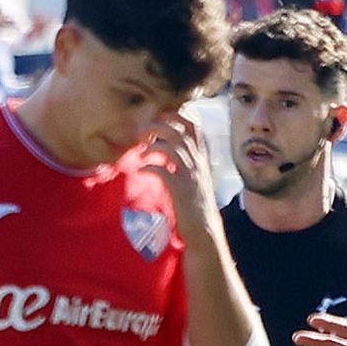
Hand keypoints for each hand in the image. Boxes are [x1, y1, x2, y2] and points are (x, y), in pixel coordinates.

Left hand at [142, 113, 218, 241]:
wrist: (205, 231)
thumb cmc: (196, 204)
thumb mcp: (195, 176)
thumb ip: (185, 160)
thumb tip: (166, 147)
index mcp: (201, 156)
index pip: (193, 124)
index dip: (175, 115)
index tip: (157, 118)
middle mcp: (198, 162)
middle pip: (179, 130)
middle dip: (158, 125)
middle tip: (142, 134)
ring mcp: (191, 175)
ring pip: (172, 146)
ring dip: (152, 145)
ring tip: (141, 152)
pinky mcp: (181, 190)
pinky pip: (163, 170)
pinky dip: (149, 167)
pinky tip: (141, 170)